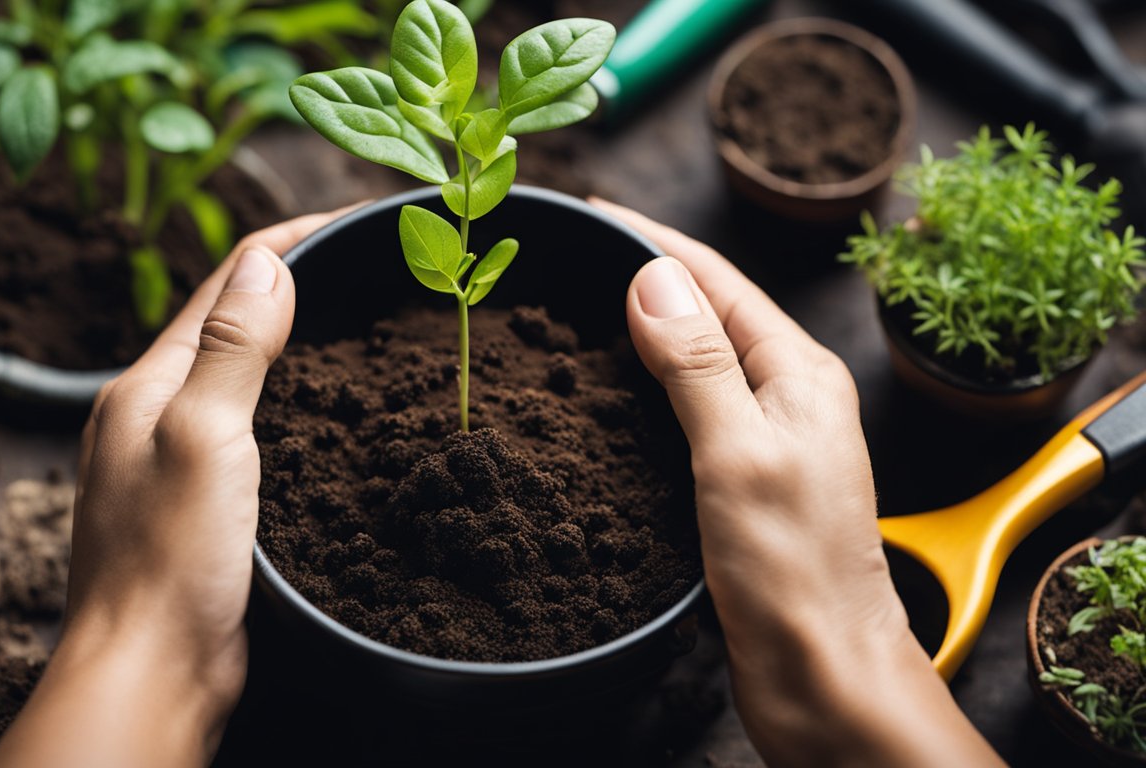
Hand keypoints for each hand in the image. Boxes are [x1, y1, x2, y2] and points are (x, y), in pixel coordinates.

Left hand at [0, 207, 348, 767]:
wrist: (151, 674)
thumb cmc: (167, 563)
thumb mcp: (203, 437)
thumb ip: (232, 349)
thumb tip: (268, 262)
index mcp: (145, 386)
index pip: (225, 285)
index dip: (287, 243)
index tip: (351, 219)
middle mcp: (151, 415)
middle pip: (227, 324)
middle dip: (288, 282)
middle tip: (360, 260)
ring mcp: (173, 463)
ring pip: (238, 377)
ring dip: (287, 339)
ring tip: (348, 318)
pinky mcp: (200, 508)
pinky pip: (248, 429)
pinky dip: (286, 400)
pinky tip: (320, 414)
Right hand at [599, 199, 1001, 767]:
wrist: (822, 674)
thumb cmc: (796, 572)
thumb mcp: (738, 453)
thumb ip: (696, 364)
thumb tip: (651, 278)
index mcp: (798, 374)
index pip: (717, 280)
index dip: (655, 241)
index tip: (595, 211)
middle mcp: (786, 399)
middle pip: (707, 313)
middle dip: (645, 276)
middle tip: (574, 254)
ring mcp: (765, 442)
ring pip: (694, 363)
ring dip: (642, 331)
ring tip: (579, 312)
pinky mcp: (741, 484)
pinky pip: (687, 413)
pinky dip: (645, 389)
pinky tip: (609, 398)